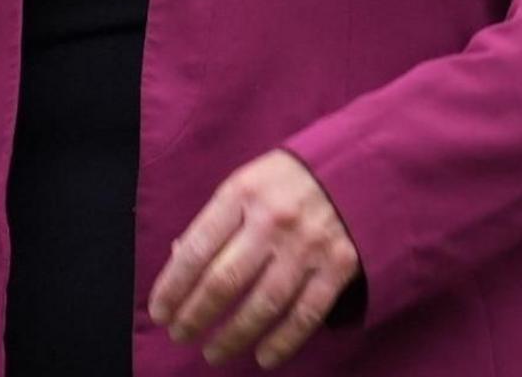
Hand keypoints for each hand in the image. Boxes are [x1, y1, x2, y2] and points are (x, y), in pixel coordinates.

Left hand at [150, 150, 359, 367]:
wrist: (362, 164)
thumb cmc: (290, 178)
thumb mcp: (246, 182)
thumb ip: (215, 220)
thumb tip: (179, 261)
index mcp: (241, 193)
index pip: (196, 249)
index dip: (172, 286)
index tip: (158, 312)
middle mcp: (272, 220)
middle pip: (224, 281)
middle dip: (195, 315)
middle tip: (179, 335)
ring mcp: (308, 245)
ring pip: (263, 304)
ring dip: (233, 336)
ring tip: (214, 353)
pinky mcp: (339, 266)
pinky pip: (306, 313)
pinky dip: (284, 341)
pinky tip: (263, 357)